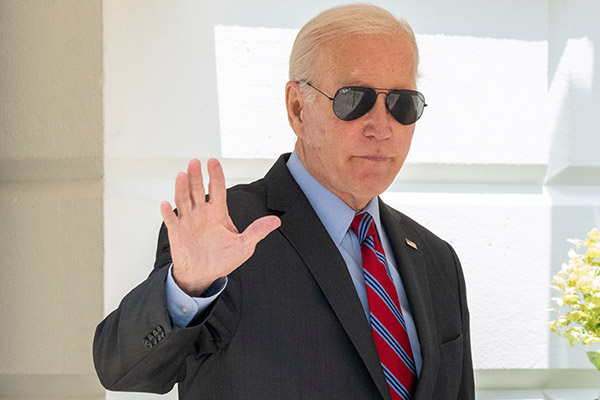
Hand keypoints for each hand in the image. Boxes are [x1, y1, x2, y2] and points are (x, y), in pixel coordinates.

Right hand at [160, 158, 280, 295]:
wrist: (204, 276)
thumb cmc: (222, 260)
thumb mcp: (244, 245)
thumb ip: (257, 231)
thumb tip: (276, 221)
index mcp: (217, 212)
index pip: (217, 189)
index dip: (215, 175)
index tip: (213, 161)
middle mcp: (201, 213)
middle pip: (197, 190)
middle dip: (196, 176)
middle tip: (195, 162)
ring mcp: (188, 222)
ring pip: (183, 200)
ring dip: (182, 188)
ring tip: (182, 176)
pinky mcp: (178, 234)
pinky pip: (172, 221)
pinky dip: (168, 213)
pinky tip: (166, 204)